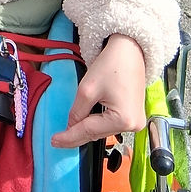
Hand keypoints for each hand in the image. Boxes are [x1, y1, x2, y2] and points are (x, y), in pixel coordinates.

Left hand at [51, 34, 146, 148]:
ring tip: (67, 133)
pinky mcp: (134, 116)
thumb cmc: (111, 65)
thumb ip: (77, 111)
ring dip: (87, 129)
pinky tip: (84, 124)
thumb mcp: (87, 89)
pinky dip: (96, 124)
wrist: (130, 50)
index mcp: (123, 120)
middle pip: (97, 133)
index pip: (89, 131)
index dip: (69, 137)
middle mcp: (134, 125)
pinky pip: (110, 124)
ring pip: (103, 130)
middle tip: (57, 139)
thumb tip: (70, 127)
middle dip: (77, 135)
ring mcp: (136, 122)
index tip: (54, 141)